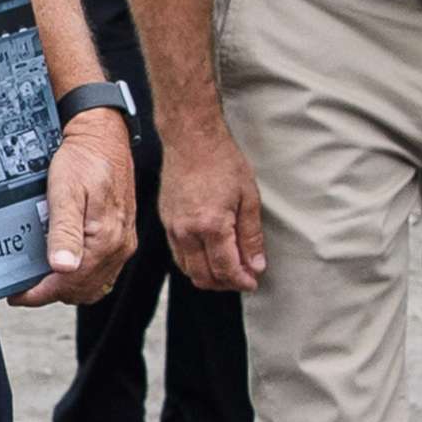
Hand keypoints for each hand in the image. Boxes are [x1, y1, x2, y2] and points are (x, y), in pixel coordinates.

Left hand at [10, 111, 135, 306]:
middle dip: (51, 294)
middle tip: (24, 287)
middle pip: (83, 290)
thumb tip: (61, 268)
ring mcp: (123, 243)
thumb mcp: (66, 191)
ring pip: (95, 285)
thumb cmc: (83, 159)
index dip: (40, 294)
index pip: (70, 284)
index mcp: (105, 240)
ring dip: (68, 288)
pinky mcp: (123, 237)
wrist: (103, 137)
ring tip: (40, 279)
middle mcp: (119, 247)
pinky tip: (65, 266)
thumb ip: (64, 231)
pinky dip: (83, 277)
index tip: (17, 295)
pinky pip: (104, 271)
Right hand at [161, 122, 264, 291]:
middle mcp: (186, 231)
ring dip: (208, 275)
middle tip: (242, 278)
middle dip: (225, 284)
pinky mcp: (165, 219)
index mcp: (211, 225)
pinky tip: (209, 253)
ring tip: (227, 268)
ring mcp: (172, 226)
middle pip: (203, 276)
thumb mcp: (248, 197)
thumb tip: (256, 265)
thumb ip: (252, 236)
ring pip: (187, 268)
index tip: (253, 282)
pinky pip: (177, 253)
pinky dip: (193, 261)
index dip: (242, 281)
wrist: (191, 137)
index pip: (226, 269)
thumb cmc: (222, 161)